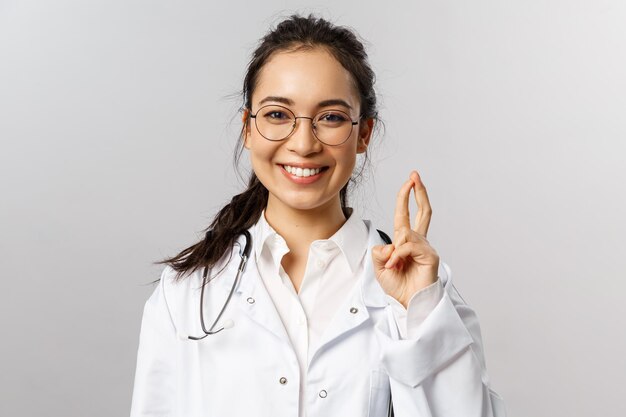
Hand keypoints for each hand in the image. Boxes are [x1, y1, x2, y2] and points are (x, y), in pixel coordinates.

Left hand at [371, 170, 439, 308]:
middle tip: (415, 175)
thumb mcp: (379, 266)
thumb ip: (379, 252)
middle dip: (418, 192)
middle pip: (423, 212)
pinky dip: (397, 255)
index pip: (407, 215)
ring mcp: (426, 248)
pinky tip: (395, 266)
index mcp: (406, 242)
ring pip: (405, 234)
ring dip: (393, 250)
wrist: (408, 304)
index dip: (407, 198)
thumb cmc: (398, 287)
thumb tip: (390, 243)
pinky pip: (408, 246)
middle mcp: (418, 242)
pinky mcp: (430, 256)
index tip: (410, 181)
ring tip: (391, 266)